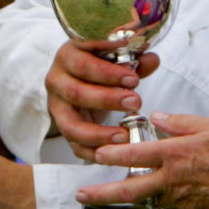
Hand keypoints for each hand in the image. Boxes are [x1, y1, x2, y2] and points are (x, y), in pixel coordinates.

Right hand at [44, 39, 159, 160]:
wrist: (79, 77)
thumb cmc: (98, 63)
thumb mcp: (114, 56)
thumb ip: (133, 59)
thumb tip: (151, 59)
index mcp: (68, 55)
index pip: (84, 63)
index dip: (108, 73)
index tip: (133, 79)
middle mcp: (56, 80)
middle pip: (76, 93)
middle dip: (107, 100)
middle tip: (135, 102)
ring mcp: (57, 106)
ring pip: (71, 125)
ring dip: (99, 133)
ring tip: (125, 135)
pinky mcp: (62, 127)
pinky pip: (74, 145)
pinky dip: (94, 152)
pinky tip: (114, 151)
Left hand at [75, 111, 208, 208]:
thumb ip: (180, 123)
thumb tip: (159, 118)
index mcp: (174, 155)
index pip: (134, 155)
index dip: (112, 154)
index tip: (97, 154)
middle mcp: (171, 180)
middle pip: (128, 189)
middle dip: (101, 192)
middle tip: (81, 194)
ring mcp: (180, 200)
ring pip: (144, 202)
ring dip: (122, 201)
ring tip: (104, 198)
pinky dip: (150, 204)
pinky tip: (144, 201)